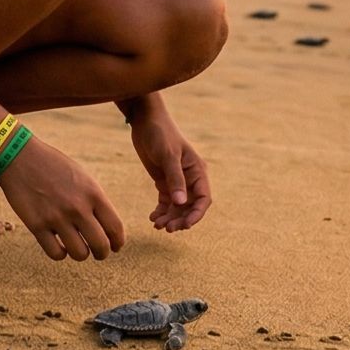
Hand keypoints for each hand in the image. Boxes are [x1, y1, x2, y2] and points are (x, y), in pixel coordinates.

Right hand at [0, 137, 125, 259]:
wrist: (19, 156)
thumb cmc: (53, 165)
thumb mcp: (82, 177)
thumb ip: (94, 200)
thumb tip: (105, 228)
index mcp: (93, 193)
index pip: (115, 228)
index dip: (117, 242)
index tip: (115, 246)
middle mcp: (77, 207)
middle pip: (100, 246)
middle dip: (102, 253)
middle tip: (98, 253)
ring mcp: (56, 217)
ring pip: (79, 254)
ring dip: (80, 254)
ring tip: (77, 247)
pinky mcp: (36, 225)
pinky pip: (56, 254)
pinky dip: (60, 254)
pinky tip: (59, 246)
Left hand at [130, 105, 211, 231]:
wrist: (145, 121)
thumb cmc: (160, 134)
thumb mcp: (168, 156)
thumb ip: (175, 179)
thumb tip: (181, 203)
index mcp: (197, 171)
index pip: (203, 199)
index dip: (196, 214)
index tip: (185, 225)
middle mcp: (190, 178)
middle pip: (190, 207)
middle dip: (181, 219)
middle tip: (167, 228)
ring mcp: (177, 181)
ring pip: (178, 207)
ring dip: (170, 218)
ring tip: (157, 225)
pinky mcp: (164, 182)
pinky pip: (166, 203)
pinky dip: (161, 212)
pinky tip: (152, 218)